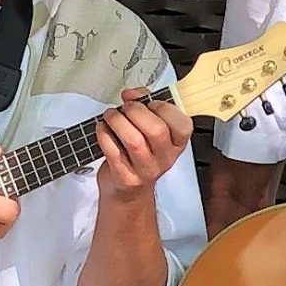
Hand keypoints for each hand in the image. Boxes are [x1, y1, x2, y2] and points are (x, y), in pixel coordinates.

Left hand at [93, 93, 191, 207]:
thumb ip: (144, 105)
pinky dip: (104, 135)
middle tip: (125, 108)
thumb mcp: (149, 128)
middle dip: (136, 111)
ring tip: (110, 116)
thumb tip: (132, 94)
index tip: (148, 102)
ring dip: (117, 121)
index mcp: (176, 142)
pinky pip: (114, 152)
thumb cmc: (138, 154)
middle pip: (157, 130)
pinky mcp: (126, 178)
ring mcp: (146, 170)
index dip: (163, 107)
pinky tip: (103, 129)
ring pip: (134, 141)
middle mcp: (165, 157)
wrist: (127, 190)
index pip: (182, 124)